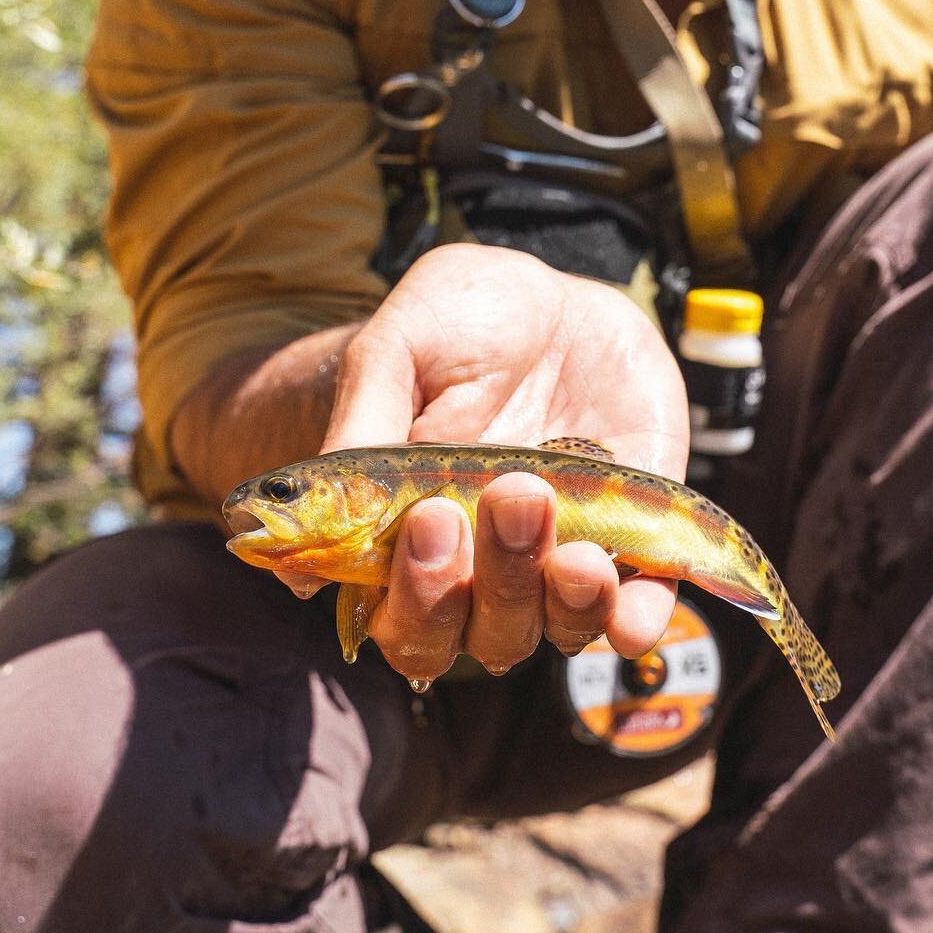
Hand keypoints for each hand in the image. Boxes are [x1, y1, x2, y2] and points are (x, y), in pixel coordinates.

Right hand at [287, 245, 688, 682]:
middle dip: (493, 581)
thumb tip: (295, 567)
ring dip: (560, 595)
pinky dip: (631, 618)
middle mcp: (486, 568)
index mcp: (414, 539)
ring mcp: (561, 557)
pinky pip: (637, 612)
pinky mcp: (634, 542)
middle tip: (505, 497)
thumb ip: (359, 435)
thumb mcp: (399, 348)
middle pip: (481, 635)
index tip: (430, 520)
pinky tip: (622, 589)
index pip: (402, 621)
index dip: (415, 596)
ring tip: (564, 523)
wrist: (556, 297)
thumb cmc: (459, 324)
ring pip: (557, 628)